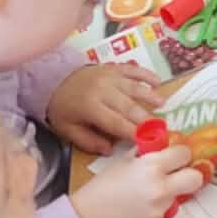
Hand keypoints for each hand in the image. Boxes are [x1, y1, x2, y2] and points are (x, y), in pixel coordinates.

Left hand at [47, 62, 161, 152]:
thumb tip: (109, 150)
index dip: (131, 132)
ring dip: (149, 95)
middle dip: (145, 117)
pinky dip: (146, 74)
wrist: (53, 80)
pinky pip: (133, 70)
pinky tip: (157, 81)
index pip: (115, 122)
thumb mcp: (68, 130)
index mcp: (90, 108)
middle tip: (160, 127)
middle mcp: (103, 91)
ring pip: (133, 87)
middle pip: (128, 106)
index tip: (146, 140)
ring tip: (162, 104)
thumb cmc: (63, 109)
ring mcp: (110, 77)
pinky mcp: (114, 68)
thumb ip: (88, 141)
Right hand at [74, 149, 207, 217]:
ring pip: (178, 197)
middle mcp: (161, 188)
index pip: (185, 154)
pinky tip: (139, 209)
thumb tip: (164, 144)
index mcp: (153, 167)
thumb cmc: (103, 186)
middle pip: (195, 179)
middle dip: (190, 174)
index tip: (176, 156)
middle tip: (179, 174)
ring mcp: (160, 210)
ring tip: (147, 194)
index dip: (181, 154)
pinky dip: (156, 210)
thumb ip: (147, 152)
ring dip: (169, 193)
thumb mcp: (124, 160)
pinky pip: (164, 213)